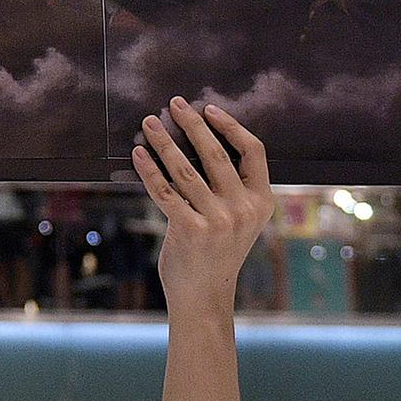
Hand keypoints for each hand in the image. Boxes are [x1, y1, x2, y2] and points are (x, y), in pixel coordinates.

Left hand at [131, 98, 271, 316]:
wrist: (204, 296)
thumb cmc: (217, 252)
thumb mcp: (239, 220)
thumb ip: (231, 188)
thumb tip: (200, 140)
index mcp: (262, 201)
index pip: (253, 151)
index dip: (231, 126)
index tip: (209, 109)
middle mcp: (243, 209)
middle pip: (216, 154)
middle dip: (192, 124)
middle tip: (174, 103)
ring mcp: (218, 221)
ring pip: (185, 170)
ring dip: (163, 142)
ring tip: (149, 123)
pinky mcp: (191, 230)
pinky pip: (165, 191)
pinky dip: (149, 169)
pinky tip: (138, 154)